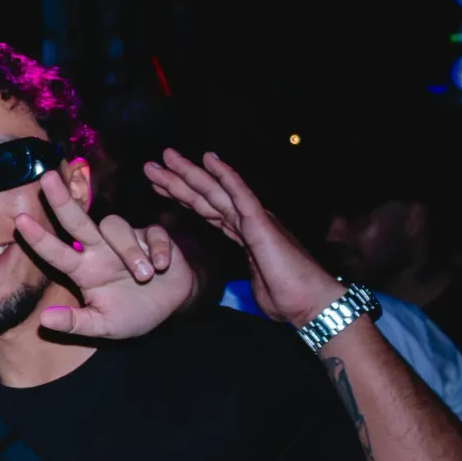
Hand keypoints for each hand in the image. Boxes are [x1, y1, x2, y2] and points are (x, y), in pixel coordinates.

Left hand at [15, 169, 191, 338]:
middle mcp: (99, 250)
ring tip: (144, 276)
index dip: (39, 238)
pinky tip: (162, 266)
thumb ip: (76, 324)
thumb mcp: (103, 326)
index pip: (56, 252)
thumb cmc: (131, 313)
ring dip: (130, 251)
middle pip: (77, 220)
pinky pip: (152, 234)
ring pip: (116, 227)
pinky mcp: (152, 237)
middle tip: (46, 178)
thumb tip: (44, 320)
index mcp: (84, 270)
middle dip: (61, 200)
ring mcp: (126, 240)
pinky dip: (156, 250)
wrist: (171, 306)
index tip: (19, 221)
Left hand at [144, 149, 345, 325]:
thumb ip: (245, 274)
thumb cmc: (287, 299)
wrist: (310, 304)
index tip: (159, 187)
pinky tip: (209, 159)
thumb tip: (240, 281)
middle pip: (204, 196)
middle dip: (176, 180)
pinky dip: (224, 175)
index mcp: (243, 234)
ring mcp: (254, 220)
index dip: (182, 196)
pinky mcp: (261, 224)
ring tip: (165, 157)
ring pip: (215, 191)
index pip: (205, 210)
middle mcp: (246, 221)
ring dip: (188, 173)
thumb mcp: (252, 284)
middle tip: (151, 165)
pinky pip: (239, 195)